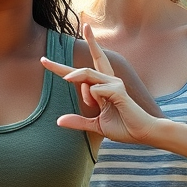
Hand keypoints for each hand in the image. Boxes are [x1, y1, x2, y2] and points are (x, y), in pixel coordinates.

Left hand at [41, 24, 158, 143]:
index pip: (82, 74)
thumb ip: (79, 121)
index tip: (44, 61)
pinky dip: (93, 95)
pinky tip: (101, 104)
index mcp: (101, 88)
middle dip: (76, 52)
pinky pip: (98, 88)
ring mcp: (114, 85)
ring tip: (66, 79)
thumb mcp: (96, 125)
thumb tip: (59, 121)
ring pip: (88, 74)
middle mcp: (108, 82)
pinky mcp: (119, 91)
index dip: (62, 68)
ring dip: (76, 76)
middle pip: (88, 64)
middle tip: (45, 58)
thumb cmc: (123, 127)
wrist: (141, 134)